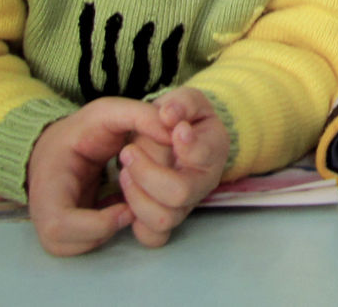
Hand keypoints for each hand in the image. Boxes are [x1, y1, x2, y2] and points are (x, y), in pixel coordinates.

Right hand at [26, 97, 167, 255]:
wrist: (56, 143)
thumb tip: (173, 129)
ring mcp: (50, 223)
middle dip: (105, 230)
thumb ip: (140, 116)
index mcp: (47, 182)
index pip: (59, 224)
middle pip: (63, 244)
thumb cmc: (82, 130)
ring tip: (124, 205)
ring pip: (74, 249)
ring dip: (107, 232)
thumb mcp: (109, 112)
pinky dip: (104, 232)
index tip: (125, 207)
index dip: (97, 223)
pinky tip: (117, 209)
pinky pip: (82, 245)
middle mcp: (41, 209)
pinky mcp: (64, 230)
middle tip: (130, 208)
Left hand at [115, 88, 228, 247]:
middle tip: (128, 151)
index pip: (204, 155)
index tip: (173, 129)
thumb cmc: (184, 118)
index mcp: (213, 151)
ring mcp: (185, 205)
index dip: (187, 144)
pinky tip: (127, 197)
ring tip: (124, 171)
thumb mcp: (186, 100)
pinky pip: (152, 237)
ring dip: (136, 194)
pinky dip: (136, 221)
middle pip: (179, 193)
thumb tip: (168, 115)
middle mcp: (203, 183)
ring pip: (163, 218)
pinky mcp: (166, 220)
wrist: (183, 137)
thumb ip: (181, 103)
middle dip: (147, 172)